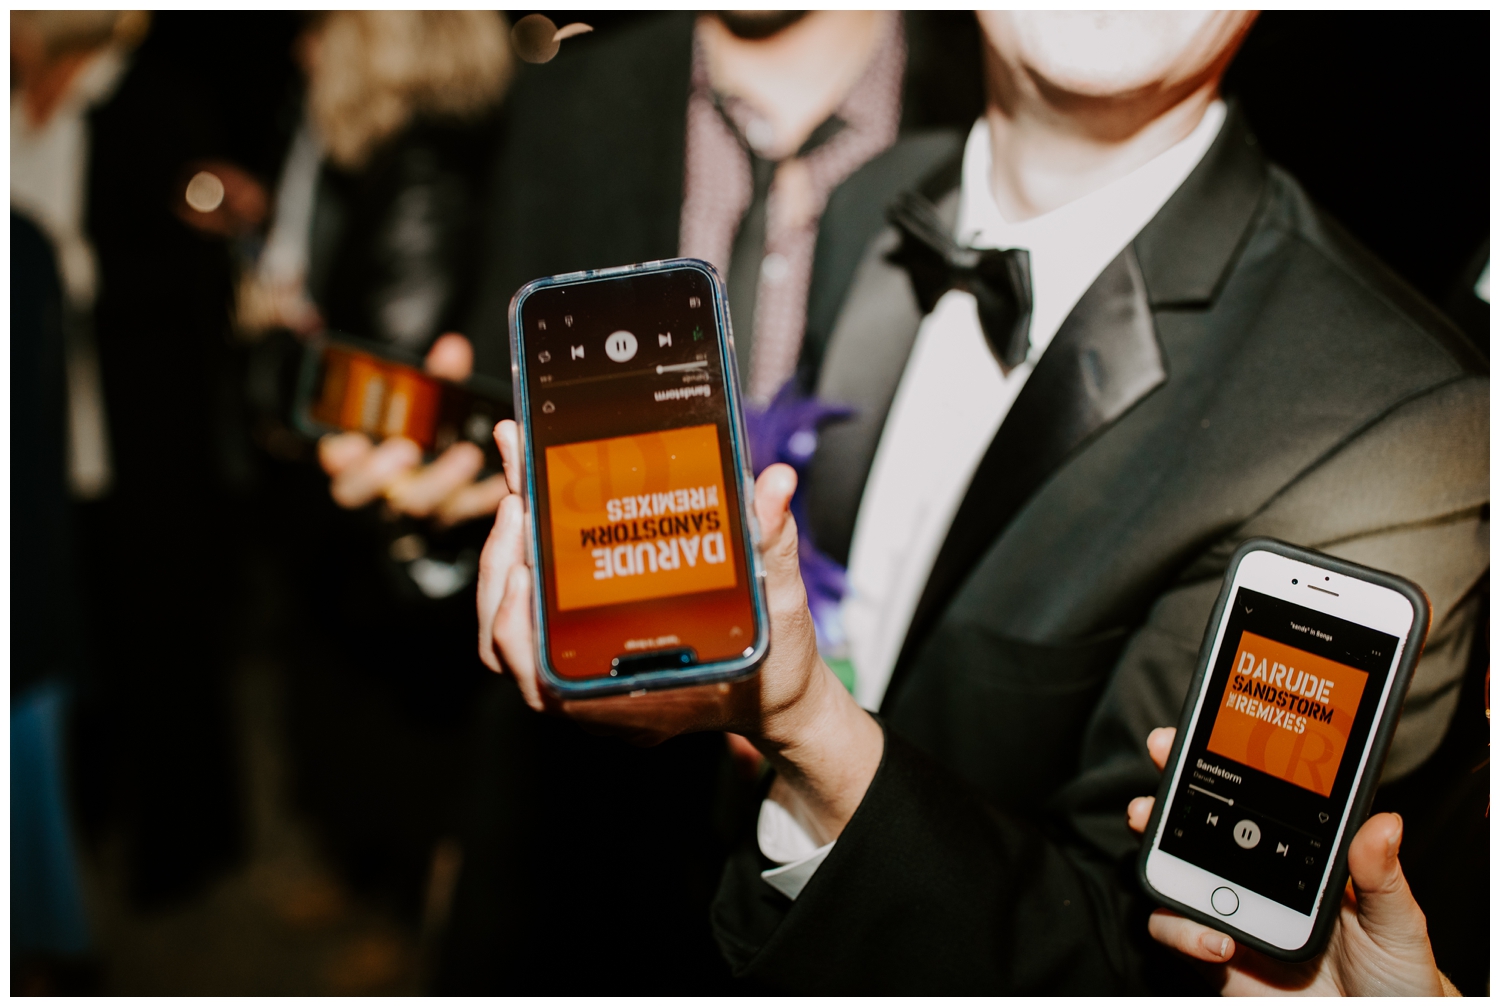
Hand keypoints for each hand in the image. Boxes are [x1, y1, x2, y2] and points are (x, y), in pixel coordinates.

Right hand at [317, 333, 508, 526]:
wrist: (433, 467)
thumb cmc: (413, 432)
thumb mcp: (416, 404)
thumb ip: (431, 381)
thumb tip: (453, 349)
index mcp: (365, 468)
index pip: (345, 475)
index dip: (344, 463)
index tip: (350, 443)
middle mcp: (392, 494)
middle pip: (379, 494)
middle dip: (390, 475)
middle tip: (407, 450)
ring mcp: (424, 506)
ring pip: (426, 506)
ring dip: (446, 481)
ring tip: (467, 454)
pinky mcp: (455, 512)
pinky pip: (472, 508)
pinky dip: (489, 491)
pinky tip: (503, 474)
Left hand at [478, 419, 882, 843]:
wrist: (776, 696)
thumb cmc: (776, 671)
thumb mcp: (782, 609)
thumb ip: (773, 548)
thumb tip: (776, 486)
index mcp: (636, 701)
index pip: (545, 678)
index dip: (518, 625)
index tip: (523, 565)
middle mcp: (598, 694)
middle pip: (510, 644)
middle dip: (504, 567)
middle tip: (519, 499)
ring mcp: (585, 673)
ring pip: (509, 628)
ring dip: (505, 562)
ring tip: (520, 497)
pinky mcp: (582, 646)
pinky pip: (529, 613)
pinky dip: (522, 563)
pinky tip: (533, 511)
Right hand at [1128, 727, 1458, 995]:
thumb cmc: (1393, 974)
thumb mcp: (1397, 922)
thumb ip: (1381, 876)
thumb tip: (1385, 822)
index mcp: (1295, 855)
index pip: (1248, 799)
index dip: (1210, 765)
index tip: (1184, 742)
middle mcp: (1255, 877)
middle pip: (1196, 825)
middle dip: (1164, 799)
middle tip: (1151, 795)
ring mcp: (1230, 912)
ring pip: (1174, 870)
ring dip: (1157, 856)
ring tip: (1162, 854)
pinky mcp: (1213, 955)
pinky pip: (1174, 932)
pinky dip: (1180, 930)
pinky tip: (1216, 940)